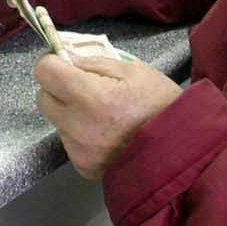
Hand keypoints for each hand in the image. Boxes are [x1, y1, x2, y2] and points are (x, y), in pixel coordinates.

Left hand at [34, 54, 185, 182]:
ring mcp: (79, 150)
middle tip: (85, 88)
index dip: (54, 63)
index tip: (66, 64)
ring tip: (103, 115)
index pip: (44, 71)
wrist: (183, 152)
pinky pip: (70, 143)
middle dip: (59, 89)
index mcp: (90, 97)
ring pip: (57, 121)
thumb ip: (95, 62)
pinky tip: (106, 134)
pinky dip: (81, 135)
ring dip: (71, 113)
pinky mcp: (83, 167)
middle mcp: (78, 126)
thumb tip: (68, 58)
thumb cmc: (162, 106)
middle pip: (43, 98)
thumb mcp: (135, 70)